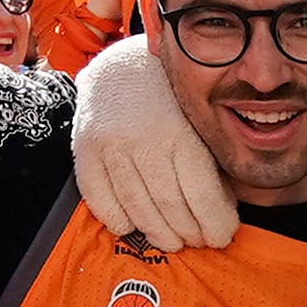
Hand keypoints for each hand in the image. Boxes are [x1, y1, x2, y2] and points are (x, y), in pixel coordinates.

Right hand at [70, 30, 234, 253]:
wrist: (124, 65)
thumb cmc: (172, 100)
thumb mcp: (200, 123)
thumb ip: (211, 164)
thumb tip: (222, 214)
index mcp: (181, 132)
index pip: (202, 196)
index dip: (216, 225)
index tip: (222, 235)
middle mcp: (143, 140)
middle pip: (170, 208)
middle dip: (190, 233)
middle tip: (199, 241)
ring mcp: (110, 146)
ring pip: (137, 209)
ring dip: (158, 234)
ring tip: (173, 241)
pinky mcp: (84, 150)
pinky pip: (100, 200)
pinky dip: (119, 221)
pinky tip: (135, 225)